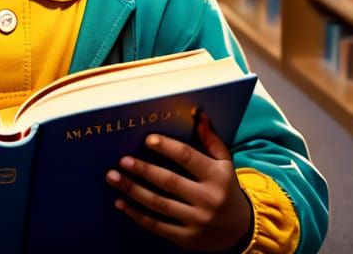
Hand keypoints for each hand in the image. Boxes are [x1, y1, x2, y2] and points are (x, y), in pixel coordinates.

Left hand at [105, 123, 252, 251]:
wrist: (240, 230)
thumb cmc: (226, 188)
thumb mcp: (225, 164)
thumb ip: (210, 139)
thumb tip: (197, 113)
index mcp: (218, 176)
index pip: (189, 158)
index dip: (167, 147)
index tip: (148, 140)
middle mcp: (208, 199)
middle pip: (169, 182)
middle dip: (143, 170)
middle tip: (122, 160)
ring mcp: (197, 221)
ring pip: (159, 204)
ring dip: (132, 190)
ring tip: (112, 177)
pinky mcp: (187, 238)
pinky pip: (157, 226)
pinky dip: (136, 214)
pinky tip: (120, 203)